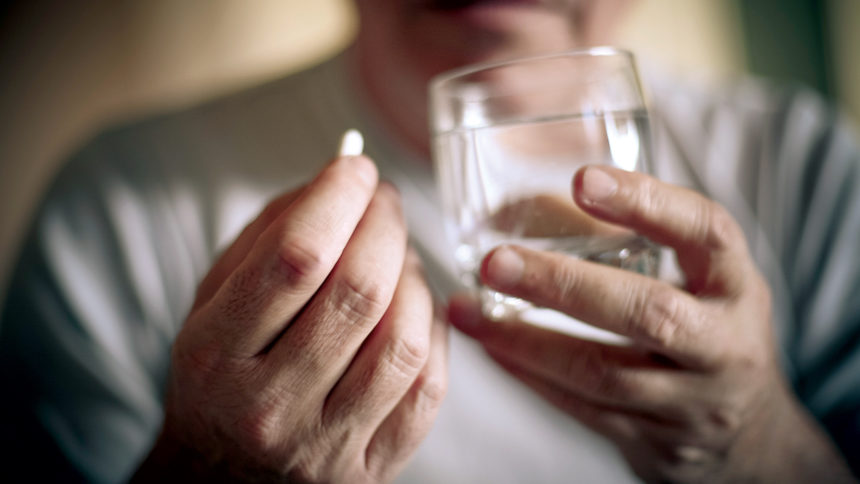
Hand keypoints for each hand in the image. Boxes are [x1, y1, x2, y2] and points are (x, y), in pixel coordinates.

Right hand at [133, 155, 447, 482]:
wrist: (222, 478)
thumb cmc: (222, 375)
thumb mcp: (213, 302)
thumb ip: (267, 236)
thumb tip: (338, 180)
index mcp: (216, 357)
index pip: (295, 259)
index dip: (339, 198)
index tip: (356, 168)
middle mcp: (269, 408)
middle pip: (359, 293)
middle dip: (385, 225)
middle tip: (383, 201)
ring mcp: (326, 446)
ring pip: (404, 340)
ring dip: (414, 277)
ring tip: (397, 256)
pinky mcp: (371, 468)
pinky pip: (429, 386)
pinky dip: (433, 331)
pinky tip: (413, 308)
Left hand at [449, 166, 853, 482]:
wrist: (751, 436)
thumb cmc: (711, 330)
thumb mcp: (705, 280)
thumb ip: (648, 241)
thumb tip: (542, 197)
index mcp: (737, 284)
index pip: (705, 232)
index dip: (647, 203)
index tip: (582, 180)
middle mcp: (724, 344)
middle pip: (648, 314)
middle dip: (563, 285)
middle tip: (496, 261)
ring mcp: (693, 402)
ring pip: (602, 373)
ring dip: (525, 339)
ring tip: (467, 309)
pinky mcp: (656, 442)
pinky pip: (584, 409)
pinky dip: (531, 374)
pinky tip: (492, 345)